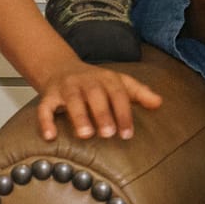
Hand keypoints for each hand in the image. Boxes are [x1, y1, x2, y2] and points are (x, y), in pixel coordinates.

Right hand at [31, 60, 161, 141]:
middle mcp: (86, 81)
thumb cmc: (96, 82)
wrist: (60, 67)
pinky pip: (45, 107)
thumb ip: (140, 94)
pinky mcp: (48, 95)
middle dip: (102, 114)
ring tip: (85, 135)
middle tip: (109, 134)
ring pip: (71, 100)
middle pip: (95, 95)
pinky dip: (45, 121)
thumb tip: (160, 103)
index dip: (124, 113)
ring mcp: (67, 88)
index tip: (128, 134)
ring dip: (78, 116)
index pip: (118, 94)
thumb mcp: (119, 83)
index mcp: (107, 79)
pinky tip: (50, 136)